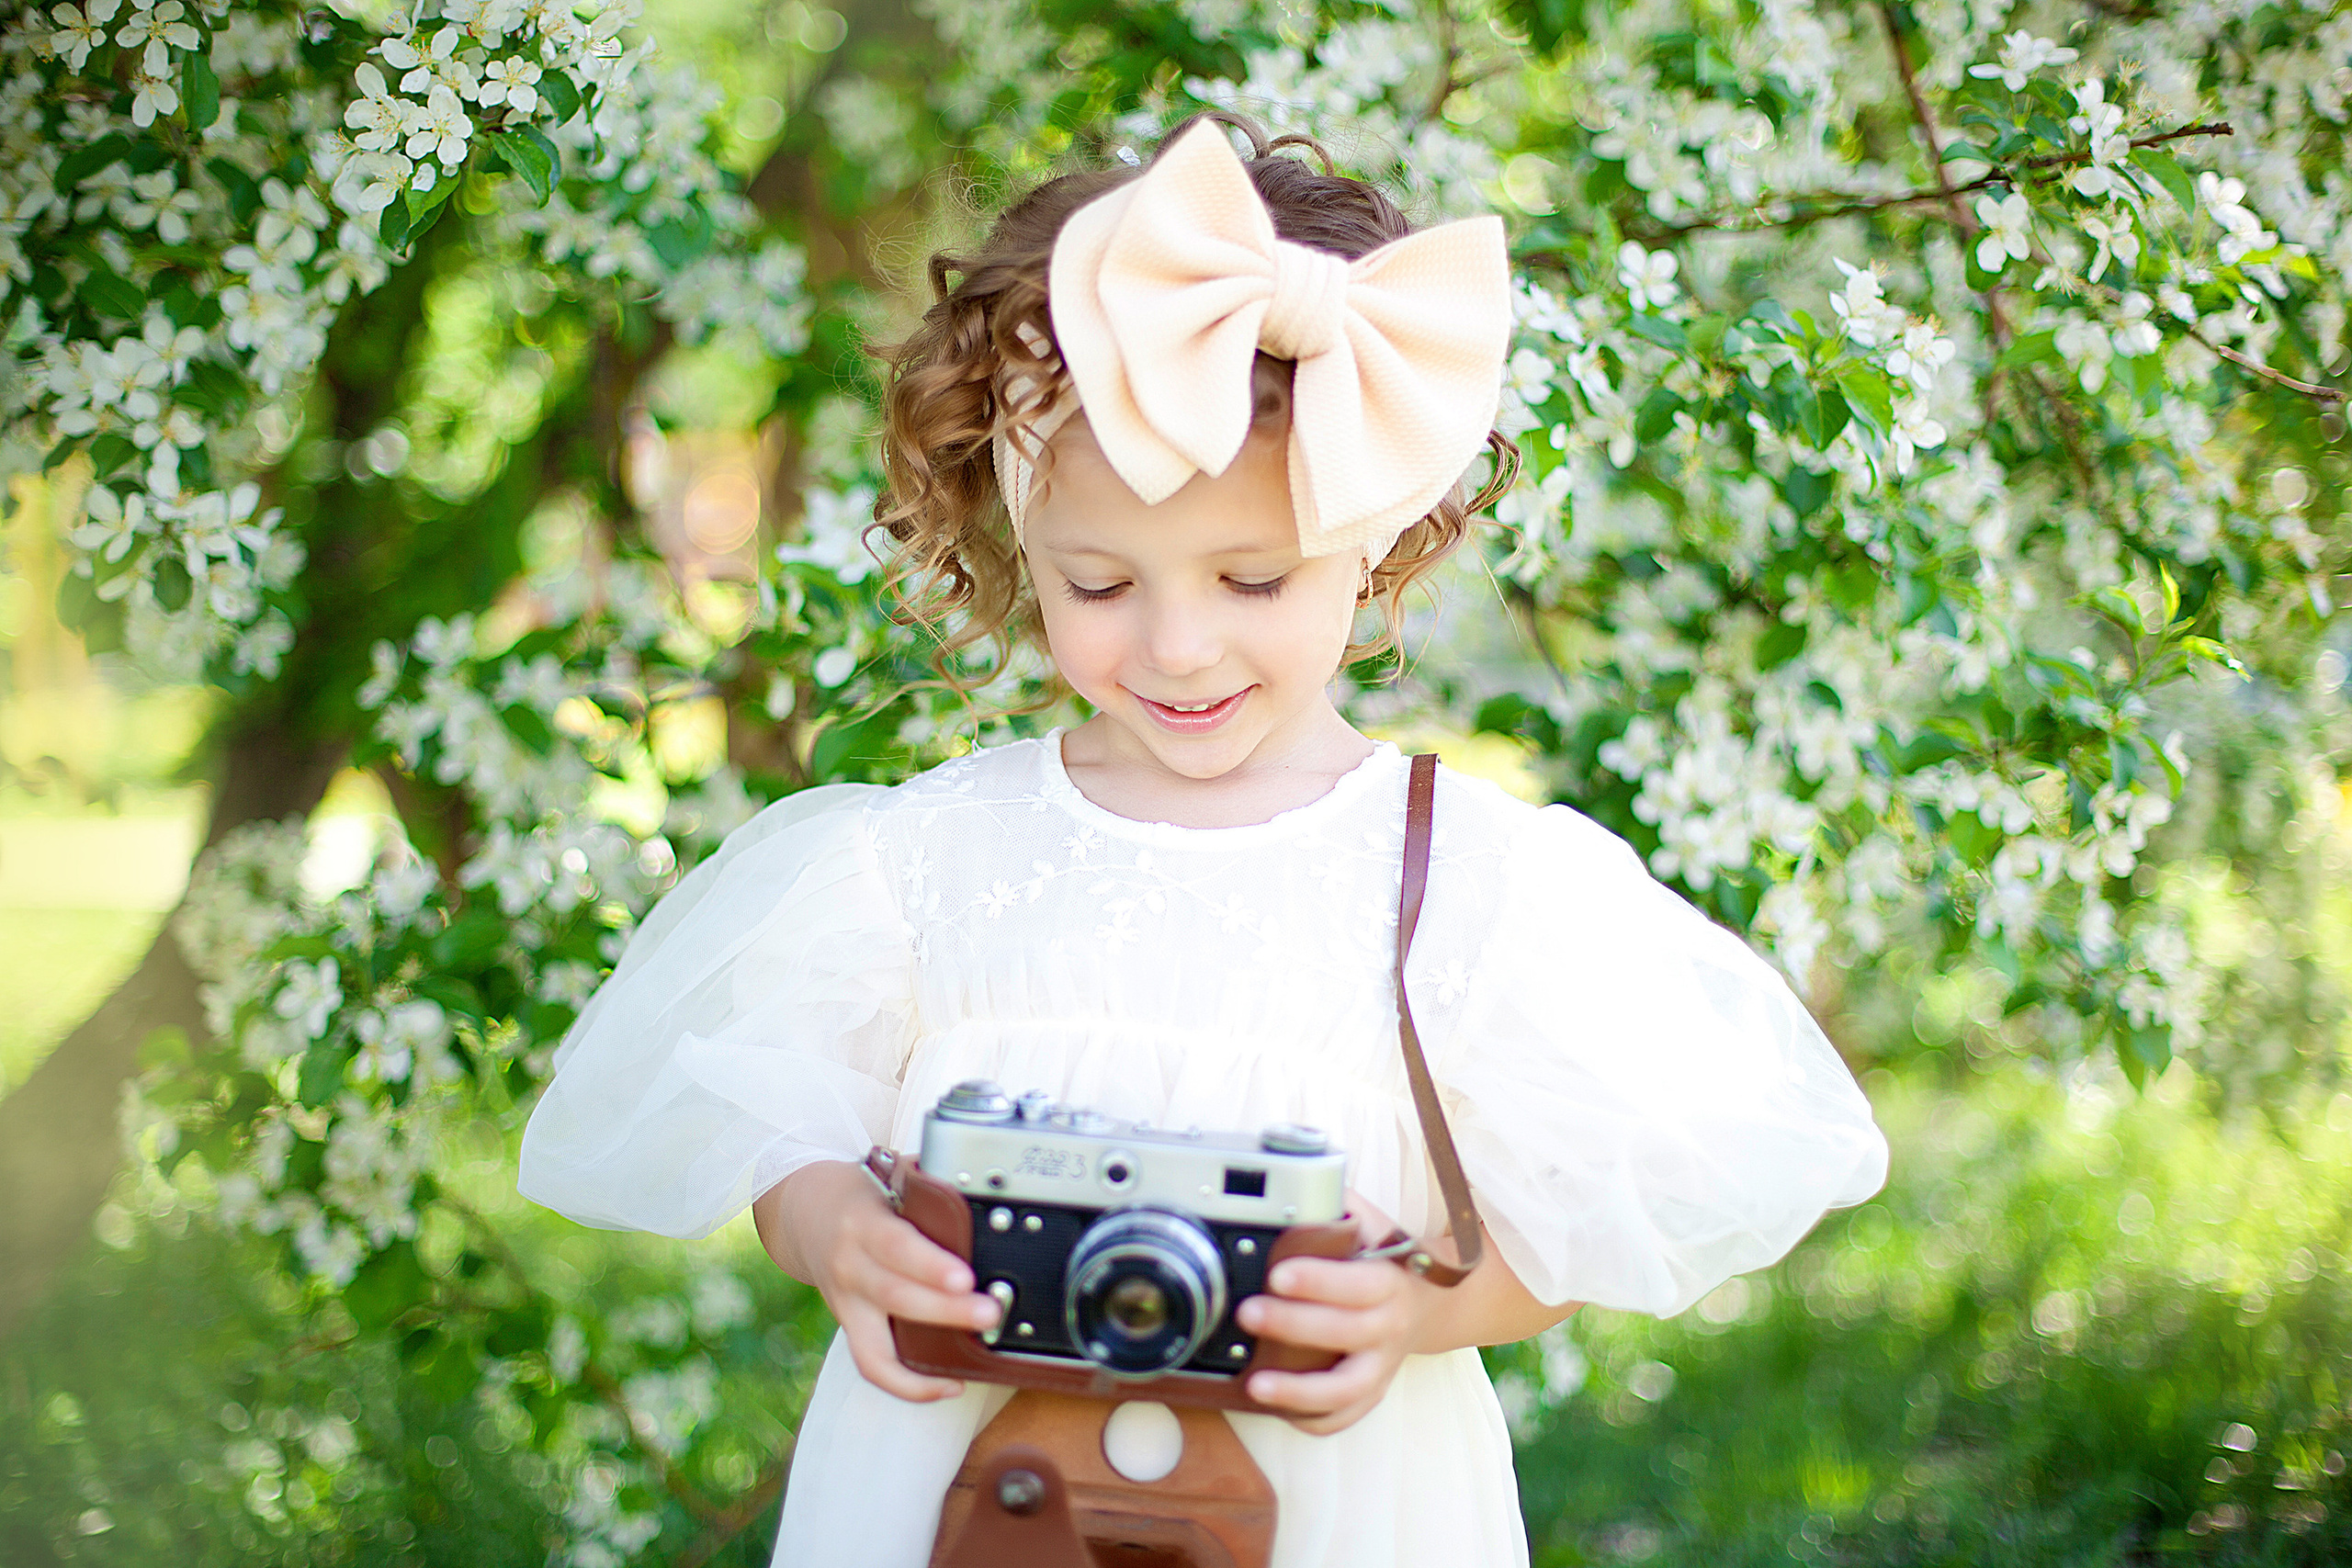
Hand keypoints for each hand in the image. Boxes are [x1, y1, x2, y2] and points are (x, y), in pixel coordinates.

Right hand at [751, 1159, 1000, 1402]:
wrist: (806, 1214)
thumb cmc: (862, 1196)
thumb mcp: (888, 1178)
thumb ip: (927, 1187)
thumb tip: (979, 1189)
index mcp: (863, 1224)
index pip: (896, 1247)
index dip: (929, 1266)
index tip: (964, 1277)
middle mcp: (850, 1267)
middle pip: (896, 1296)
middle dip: (945, 1311)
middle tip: (990, 1313)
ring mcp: (846, 1304)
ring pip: (877, 1344)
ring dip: (924, 1363)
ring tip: (970, 1364)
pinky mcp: (849, 1327)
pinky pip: (872, 1366)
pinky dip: (908, 1385)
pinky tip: (948, 1386)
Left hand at [1232, 1195, 1441, 1435]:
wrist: (1434, 1303)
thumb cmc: (1387, 1259)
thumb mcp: (1373, 1225)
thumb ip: (1338, 1203)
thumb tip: (1300, 1173)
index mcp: (1388, 1282)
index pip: (1356, 1284)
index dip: (1319, 1281)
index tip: (1278, 1274)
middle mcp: (1388, 1327)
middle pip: (1344, 1333)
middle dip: (1293, 1326)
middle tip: (1247, 1314)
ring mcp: (1381, 1366)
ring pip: (1346, 1390)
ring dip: (1300, 1392)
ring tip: (1255, 1386)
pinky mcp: (1372, 1392)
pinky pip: (1345, 1417)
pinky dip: (1314, 1419)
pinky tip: (1279, 1411)